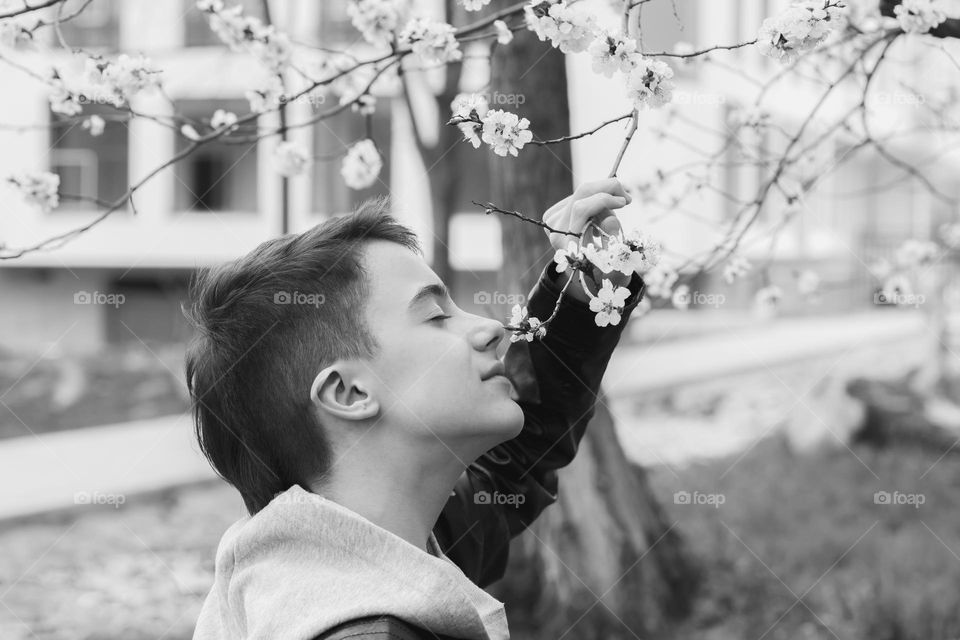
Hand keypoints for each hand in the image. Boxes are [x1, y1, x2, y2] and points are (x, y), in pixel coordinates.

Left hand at [542, 179, 632, 300]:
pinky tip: (599, 219)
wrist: (584, 273)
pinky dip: (596, 202)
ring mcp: (552, 220)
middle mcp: (555, 230)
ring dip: (604, 199)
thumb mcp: (614, 261)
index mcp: (568, 246)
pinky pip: (580, 197)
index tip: (625, 202)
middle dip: (608, 189)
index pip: (582, 208)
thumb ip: (614, 243)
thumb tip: (610, 221)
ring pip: (583, 193)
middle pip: (582, 192)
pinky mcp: (554, 213)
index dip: (604, 199)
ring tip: (612, 220)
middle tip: (626, 199)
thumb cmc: (605, 269)